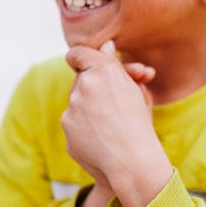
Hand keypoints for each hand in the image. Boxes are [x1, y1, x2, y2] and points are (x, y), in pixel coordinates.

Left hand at [62, 41, 172, 206]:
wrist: (132, 160)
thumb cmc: (139, 123)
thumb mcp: (134, 90)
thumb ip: (114, 66)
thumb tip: (105, 46)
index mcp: (102, 71)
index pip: (78, 53)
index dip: (81, 57)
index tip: (84, 62)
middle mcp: (83, 86)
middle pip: (81, 80)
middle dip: (94, 87)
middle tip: (114, 102)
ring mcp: (72, 107)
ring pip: (77, 101)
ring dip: (90, 108)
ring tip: (112, 124)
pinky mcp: (66, 127)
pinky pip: (74, 121)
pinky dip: (84, 127)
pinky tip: (101, 138)